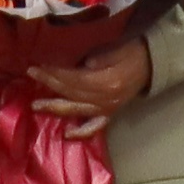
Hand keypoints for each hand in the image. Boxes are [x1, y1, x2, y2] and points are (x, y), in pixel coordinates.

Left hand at [29, 40, 155, 139]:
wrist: (151, 64)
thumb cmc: (132, 52)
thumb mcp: (117, 49)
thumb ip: (100, 58)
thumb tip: (82, 64)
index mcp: (106, 82)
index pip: (74, 79)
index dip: (54, 74)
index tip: (36, 67)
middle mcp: (105, 99)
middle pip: (72, 94)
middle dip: (50, 85)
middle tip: (31, 77)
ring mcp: (108, 109)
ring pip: (77, 110)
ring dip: (56, 108)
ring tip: (37, 106)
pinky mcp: (110, 113)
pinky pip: (95, 127)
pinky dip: (82, 132)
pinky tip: (68, 134)